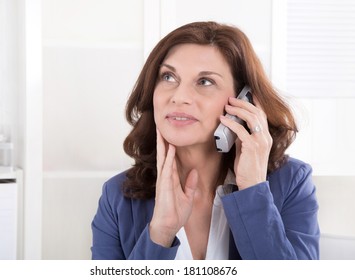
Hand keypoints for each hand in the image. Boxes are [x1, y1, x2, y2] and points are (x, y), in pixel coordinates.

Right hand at [149, 129, 198, 246]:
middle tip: (160, 125)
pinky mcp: (163, 186)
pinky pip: (166, 169)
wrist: (168, 226)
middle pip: (163, 154)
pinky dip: (168, 158)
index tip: (169, 134)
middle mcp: (165, 176)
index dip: (169, 145)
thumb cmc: (175, 213)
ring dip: (162, 144)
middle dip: (162, 140)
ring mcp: (163, 180)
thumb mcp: (187, 196)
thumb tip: (194, 172)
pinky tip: (170, 148)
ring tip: (161, 130)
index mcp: (170, 178)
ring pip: (162, 158)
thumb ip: (190, 184)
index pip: (169, 158)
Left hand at [219, 95, 272, 189]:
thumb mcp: (246, 149)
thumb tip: (234, 126)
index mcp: (265, 137)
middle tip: (231, 99)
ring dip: (237, 110)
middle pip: (257, 113)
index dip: (255, 102)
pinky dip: (231, 123)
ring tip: (227, 106)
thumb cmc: (247, 169)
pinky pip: (241, 130)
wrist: (252, 185)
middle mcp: (265, 137)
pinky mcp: (252, 147)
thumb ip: (243, 137)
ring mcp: (260, 141)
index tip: (247, 93)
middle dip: (243, 103)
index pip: (263, 115)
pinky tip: (223, 120)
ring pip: (251, 118)